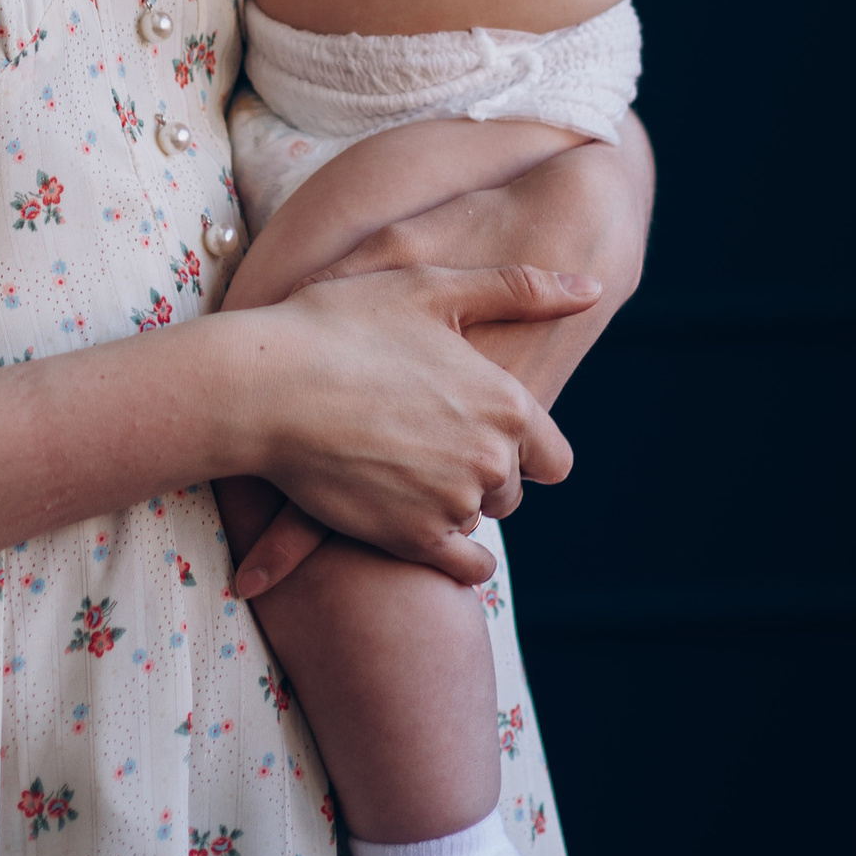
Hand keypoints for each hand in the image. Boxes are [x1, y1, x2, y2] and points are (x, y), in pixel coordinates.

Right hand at [229, 255, 595, 582]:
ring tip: (401, 470)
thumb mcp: (432, 288)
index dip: (524, 448)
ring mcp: (453, 503)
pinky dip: (450, 557)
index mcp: (505, 401)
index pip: (553, 456)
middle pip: (512, 490)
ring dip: (452, 505)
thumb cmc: (342, 324)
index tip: (485, 436)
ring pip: (477, 520)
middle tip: (430, 447)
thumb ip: (520, 289)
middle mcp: (490, 458)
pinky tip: (420, 530)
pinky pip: (462, 567)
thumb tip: (590, 288)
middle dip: (482, 475)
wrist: (265, 384)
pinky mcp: (411, 539)